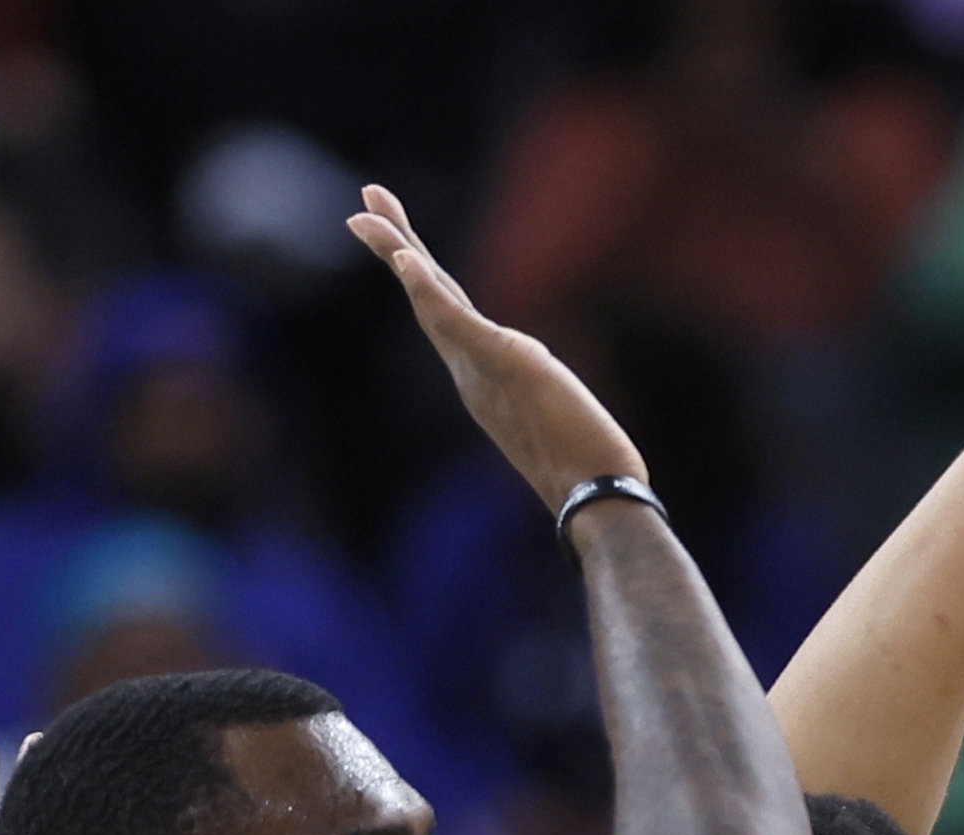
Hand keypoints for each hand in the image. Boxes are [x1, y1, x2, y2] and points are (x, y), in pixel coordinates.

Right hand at [347, 185, 647, 503]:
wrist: (596, 503)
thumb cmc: (589, 476)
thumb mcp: (561, 425)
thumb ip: (550, 413)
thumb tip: (565, 418)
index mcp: (483, 378)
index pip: (448, 314)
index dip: (421, 277)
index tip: (402, 242)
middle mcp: (472, 373)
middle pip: (429, 298)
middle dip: (397, 247)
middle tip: (366, 203)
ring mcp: (483, 370)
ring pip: (432, 302)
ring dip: (400, 254)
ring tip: (367, 216)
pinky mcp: (506, 365)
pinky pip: (458, 321)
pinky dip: (429, 290)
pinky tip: (410, 259)